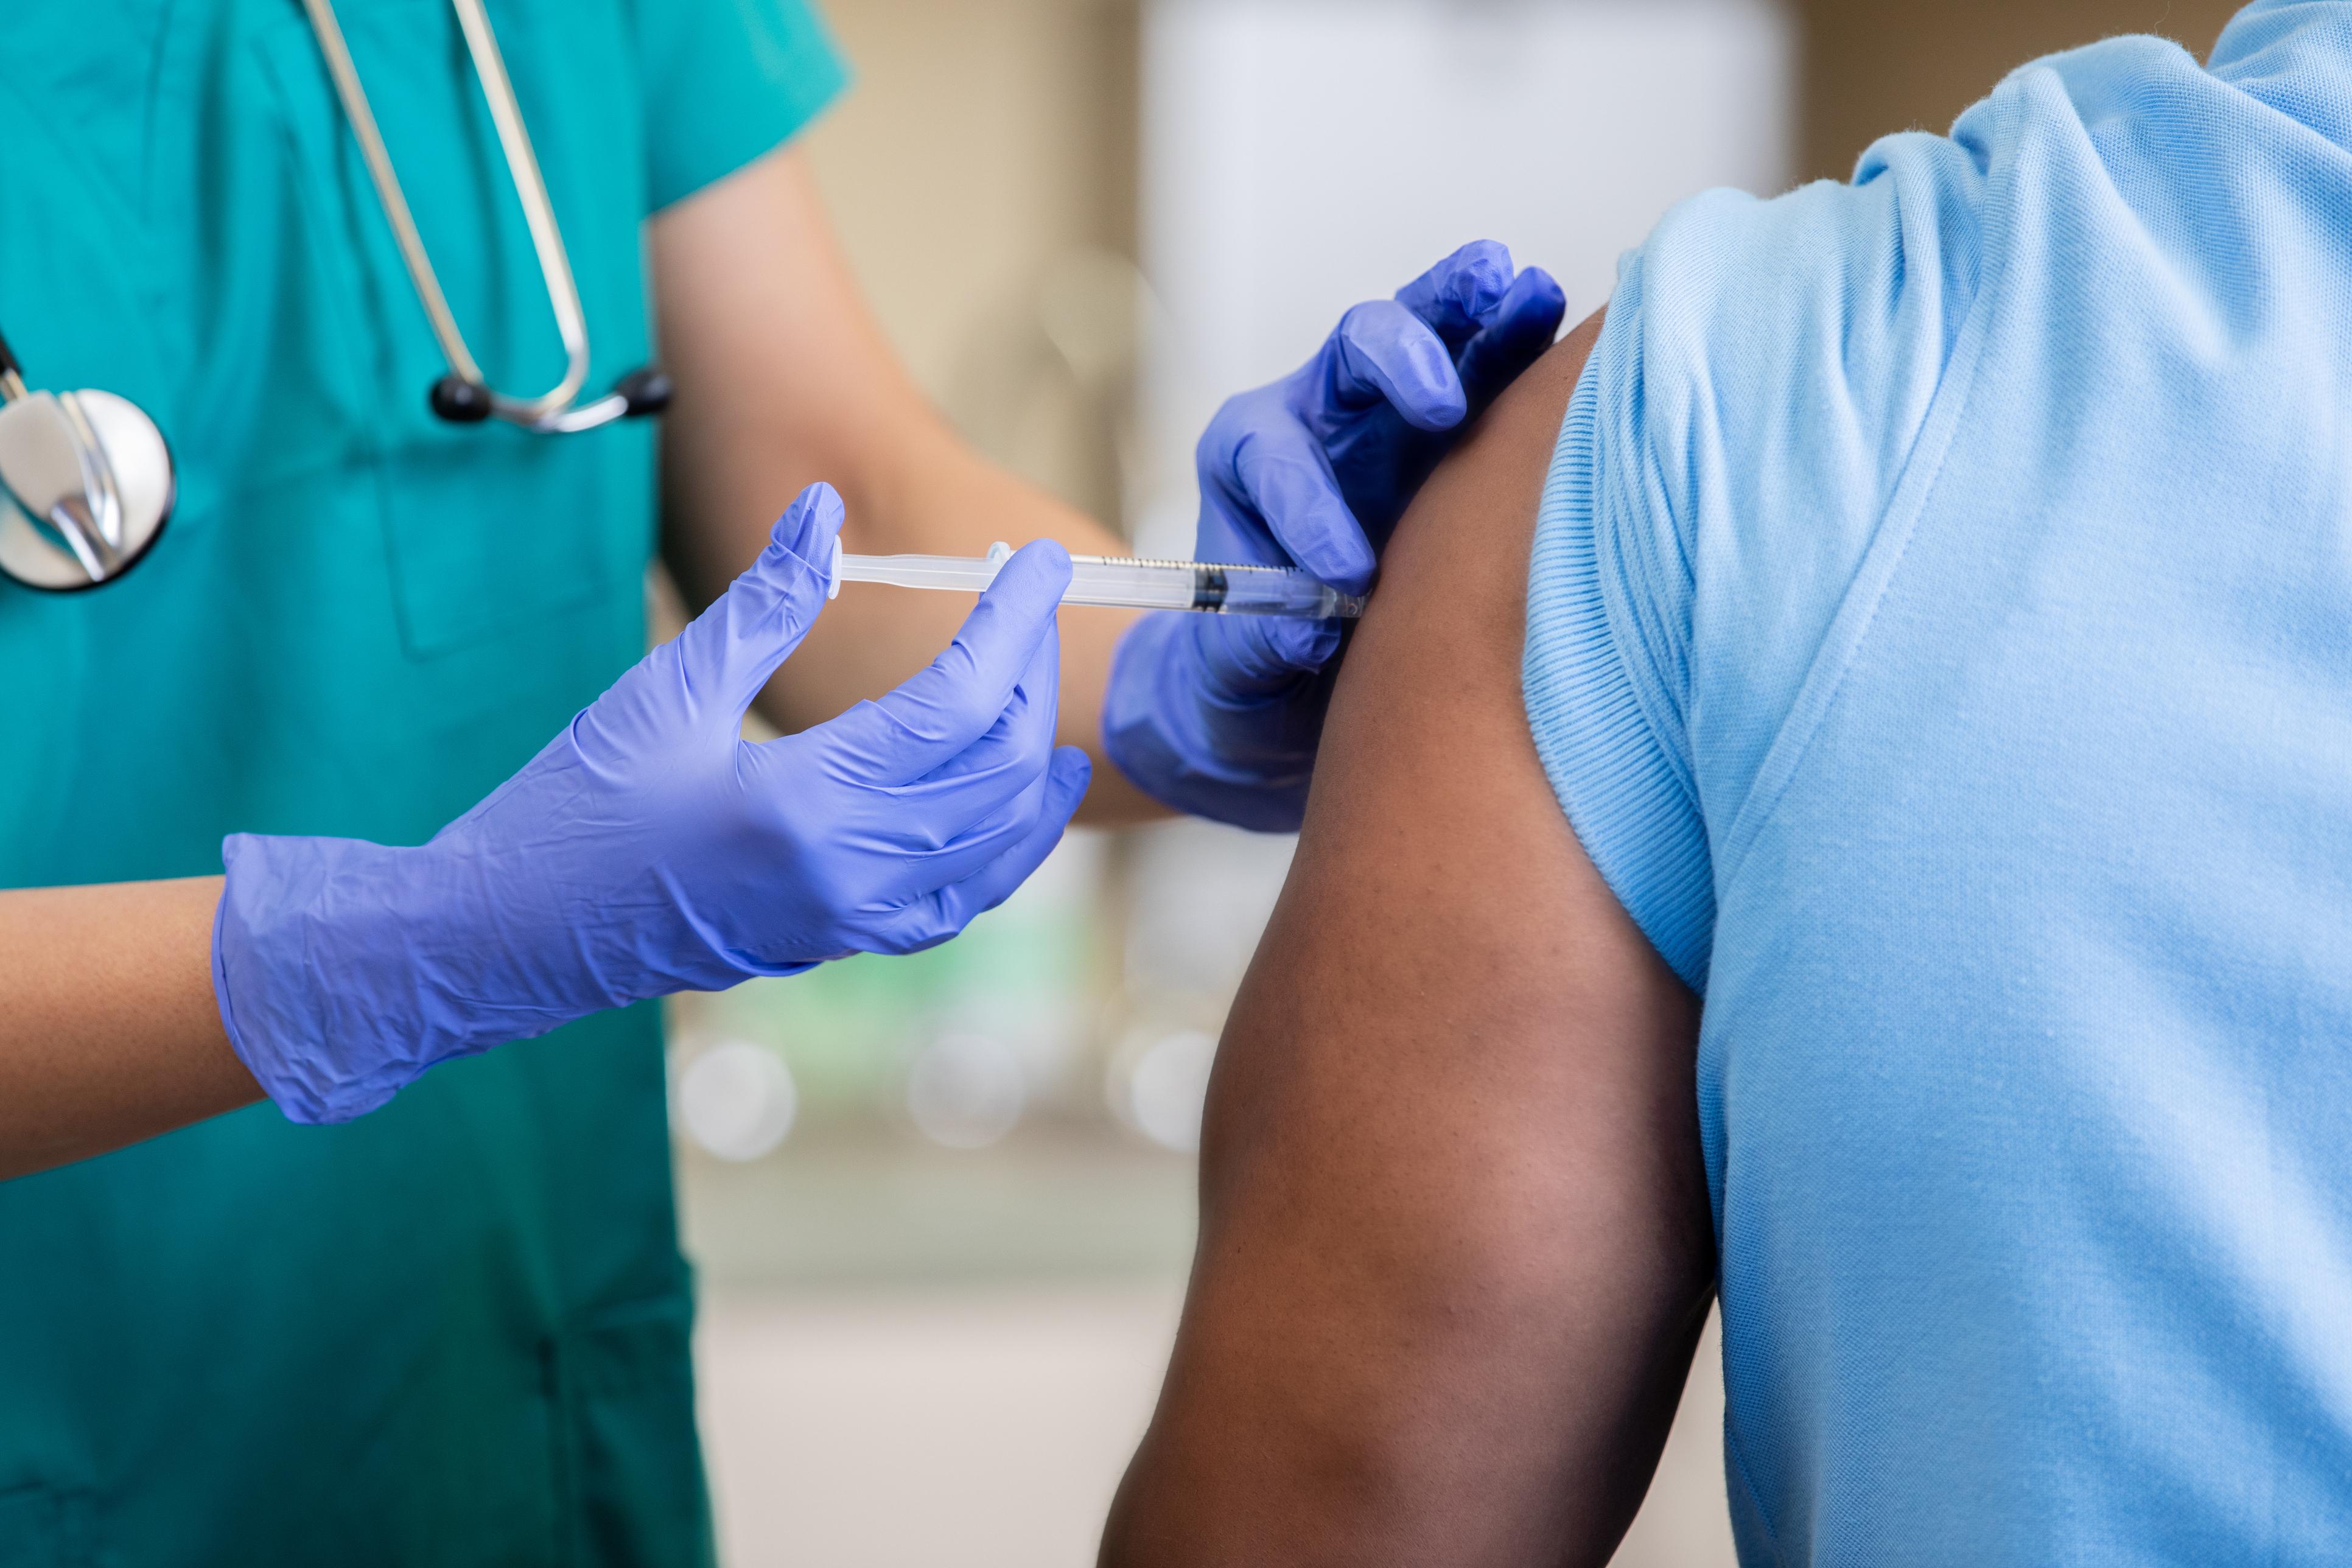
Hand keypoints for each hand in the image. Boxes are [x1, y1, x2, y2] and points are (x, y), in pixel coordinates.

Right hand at [214, 483, 1089, 1123]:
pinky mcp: (843, 943)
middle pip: (999, 765)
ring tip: (1044, 682)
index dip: (1015, 622)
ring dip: (1037, 756)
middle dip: (1033, 672)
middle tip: (1033, 601)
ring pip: (999, 838)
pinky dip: (1008, 842)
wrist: (511, 935)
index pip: (960, 701)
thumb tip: (827, 510)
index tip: (1044, 562)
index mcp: (805, 804)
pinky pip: (961, 897)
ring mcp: (852, 921)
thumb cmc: (572, 809)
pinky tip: (1021, 796)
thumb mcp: (667, 689)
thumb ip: (767, 601)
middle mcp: (847, 874)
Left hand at [1103, 242, 1566, 829]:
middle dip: (1397, 364)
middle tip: (1440, 407)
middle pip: (1353, 352)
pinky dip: (1525, 343)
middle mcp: (1322, 416)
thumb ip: (1257, 648)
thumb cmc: (1262, 669)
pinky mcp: (1464, 426)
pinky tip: (1566, 321)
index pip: (1273, 457)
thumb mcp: (1238, 671)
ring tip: (1522, 290)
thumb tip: (1305, 636)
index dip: (1308, 508)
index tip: (1345, 575)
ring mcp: (1396, 411)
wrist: (1306, 681)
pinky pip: (1493, 368)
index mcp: (1247, 461)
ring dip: (1473, 311)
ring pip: (1429, 334)